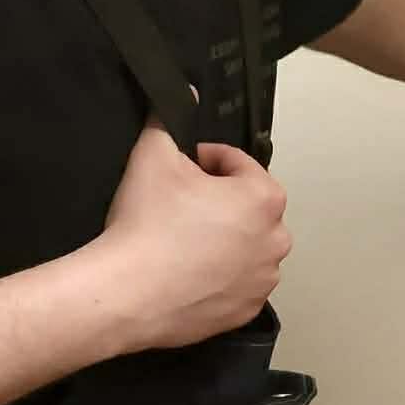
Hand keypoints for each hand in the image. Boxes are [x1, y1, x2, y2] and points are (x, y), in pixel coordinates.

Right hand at [95, 123, 292, 352]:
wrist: (127, 293)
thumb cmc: (147, 223)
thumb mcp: (153, 154)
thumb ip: (170, 118)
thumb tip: (185, 93)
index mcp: (264, 197)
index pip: (238, 164)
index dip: (205, 161)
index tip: (181, 170)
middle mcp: (276, 240)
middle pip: (248, 207)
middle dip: (220, 202)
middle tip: (179, 206)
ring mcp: (263, 280)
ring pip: (246, 247)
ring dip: (223, 240)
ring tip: (182, 241)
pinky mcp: (246, 311)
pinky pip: (237, 283)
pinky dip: (219, 276)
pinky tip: (188, 271)